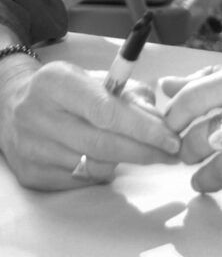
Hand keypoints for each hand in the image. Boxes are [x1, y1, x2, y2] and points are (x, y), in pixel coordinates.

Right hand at [0, 57, 180, 189]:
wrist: (10, 104)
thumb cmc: (63, 89)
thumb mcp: (91, 76)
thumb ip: (128, 93)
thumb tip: (159, 120)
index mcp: (57, 83)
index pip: (106, 111)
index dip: (142, 128)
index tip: (170, 137)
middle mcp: (40, 116)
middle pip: (102, 144)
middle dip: (143, 151)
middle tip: (171, 153)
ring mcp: (32, 149)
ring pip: (93, 166)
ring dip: (124, 160)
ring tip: (137, 149)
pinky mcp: (31, 175)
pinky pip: (78, 180)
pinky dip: (100, 171)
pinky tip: (106, 158)